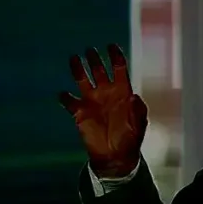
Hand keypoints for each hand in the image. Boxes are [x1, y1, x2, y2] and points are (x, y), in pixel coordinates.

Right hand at [59, 45, 146, 177]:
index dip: (116, 56)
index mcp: (122, 91)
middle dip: (94, 58)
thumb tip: (133, 95)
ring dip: (78, 69)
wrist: (115, 156)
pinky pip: (69, 101)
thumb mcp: (139, 122)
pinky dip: (64, 97)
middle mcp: (105, 92)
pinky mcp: (79, 113)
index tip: (111, 46)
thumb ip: (138, 108)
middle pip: (98, 69)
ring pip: (82, 79)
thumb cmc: (130, 138)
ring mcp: (91, 101)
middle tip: (90, 50)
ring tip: (74, 58)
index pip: (119, 68)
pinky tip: (63, 94)